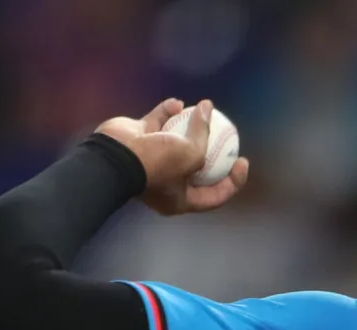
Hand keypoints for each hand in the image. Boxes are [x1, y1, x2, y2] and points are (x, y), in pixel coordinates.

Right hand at [96, 99, 249, 216]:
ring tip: (203, 113)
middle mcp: (168, 182)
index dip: (233, 181)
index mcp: (181, 199)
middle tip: (229, 136)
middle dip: (214, 151)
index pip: (215, 195)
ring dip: (189, 126)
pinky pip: (158, 123)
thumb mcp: (191, 154)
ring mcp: (153, 160)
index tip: (242, 161)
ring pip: (177, 141)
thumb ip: (203, 135)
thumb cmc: (156, 163)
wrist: (114, 155)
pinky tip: (177, 103)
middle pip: (198, 168)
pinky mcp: (141, 139)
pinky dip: (167, 112)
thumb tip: (208, 108)